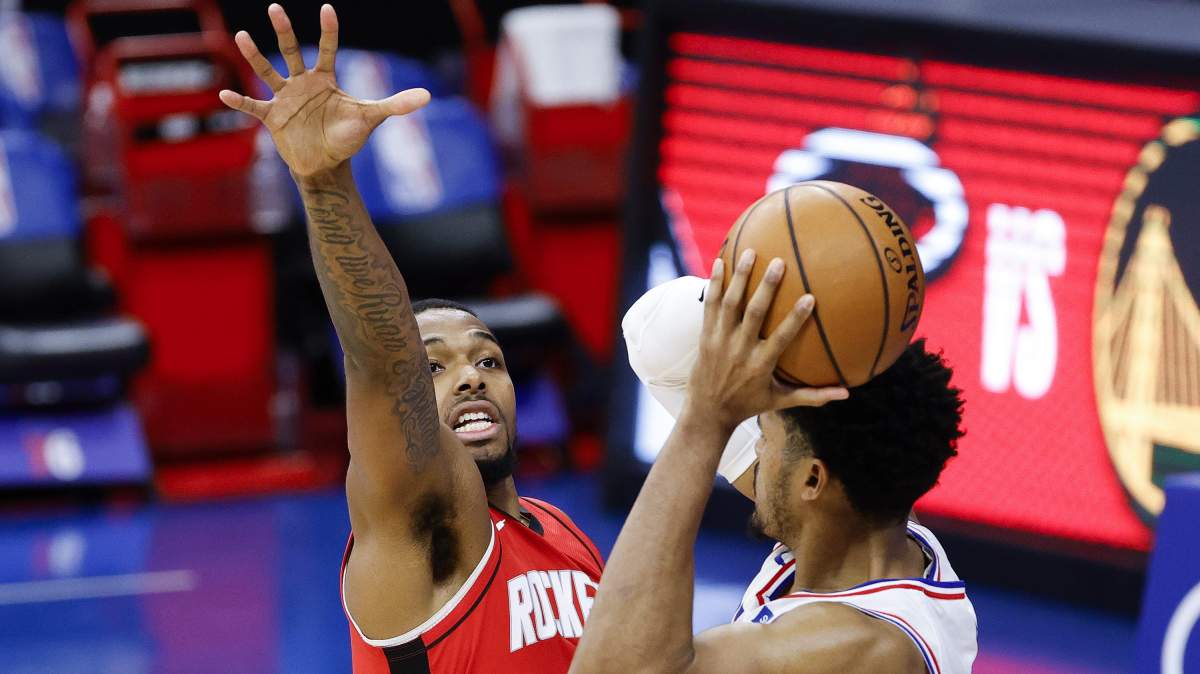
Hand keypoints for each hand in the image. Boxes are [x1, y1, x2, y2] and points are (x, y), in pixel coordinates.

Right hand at [218, 3, 430, 177]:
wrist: (326, 164)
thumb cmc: (348, 137)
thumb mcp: (372, 117)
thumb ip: (396, 104)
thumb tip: (428, 96)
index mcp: (325, 79)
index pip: (327, 49)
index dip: (328, 30)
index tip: (327, 8)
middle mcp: (302, 83)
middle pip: (291, 51)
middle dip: (284, 30)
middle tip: (275, 7)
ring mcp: (284, 98)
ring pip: (267, 71)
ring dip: (254, 55)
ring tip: (242, 37)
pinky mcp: (272, 118)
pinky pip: (253, 107)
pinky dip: (240, 102)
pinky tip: (225, 94)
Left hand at [684, 249, 848, 431]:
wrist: (708, 412)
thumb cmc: (749, 404)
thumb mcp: (781, 402)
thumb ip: (813, 396)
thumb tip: (846, 394)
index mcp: (761, 364)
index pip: (781, 337)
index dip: (795, 318)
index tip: (810, 297)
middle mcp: (739, 349)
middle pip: (753, 313)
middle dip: (766, 287)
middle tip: (779, 262)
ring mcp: (720, 340)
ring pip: (730, 304)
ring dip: (739, 277)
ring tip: (750, 252)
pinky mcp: (706, 335)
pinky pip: (709, 305)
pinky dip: (714, 283)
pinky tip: (720, 261)